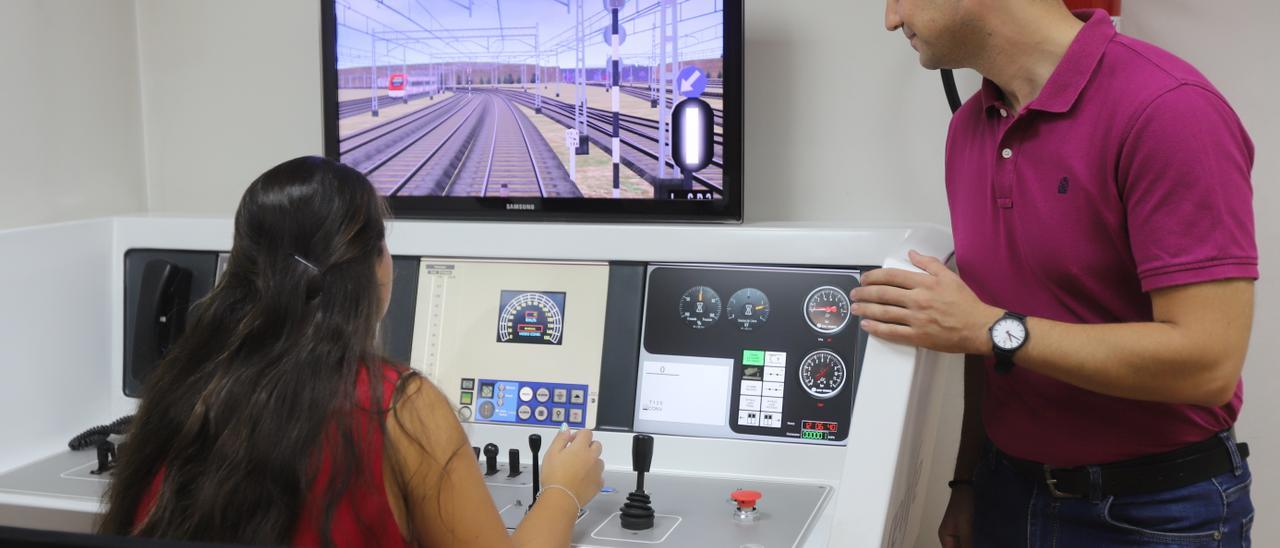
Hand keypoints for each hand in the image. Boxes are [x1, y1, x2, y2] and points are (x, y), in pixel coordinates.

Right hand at [539, 429, 604, 506]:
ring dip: (591, 461)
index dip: (578, 435)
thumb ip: (560, 439)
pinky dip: (593, 475)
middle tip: (576, 454)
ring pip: (598, 460)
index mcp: (580, 447)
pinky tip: (583, 479)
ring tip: (578, 468)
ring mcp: (597, 471)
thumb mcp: (551, 453)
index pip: (586, 433)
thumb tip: (566, 430)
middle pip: (596, 445)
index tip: (571, 441)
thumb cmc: (554, 476)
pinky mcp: (598, 484)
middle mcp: (592, 457)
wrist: (561, 498)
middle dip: (587, 446)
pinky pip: (599, 475)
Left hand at [851, 250, 1002, 354]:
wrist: (979, 327)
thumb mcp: (949, 276)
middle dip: (864, 293)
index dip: (874, 277)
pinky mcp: (918, 336)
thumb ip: (929, 263)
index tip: (864, 279)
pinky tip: (867, 326)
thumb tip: (912, 254)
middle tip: (854, 294)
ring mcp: (917, 319)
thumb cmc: (966, 303)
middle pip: (883, 294)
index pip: (892, 276)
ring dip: (866, 309)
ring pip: (884, 312)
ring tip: (855, 308)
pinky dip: (877, 329)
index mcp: (924, 283)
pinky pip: (892, 332)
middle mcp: (918, 299)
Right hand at [938, 486, 974, 546]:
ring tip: (980, 544)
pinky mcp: (964, 529)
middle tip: (978, 545)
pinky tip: (980, 543)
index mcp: (945, 537)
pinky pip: (967, 541)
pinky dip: (972, 543)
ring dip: (970, 545)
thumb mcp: (965, 525)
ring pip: (962, 545)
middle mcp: (949, 537)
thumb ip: (966, 542)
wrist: (965, 488)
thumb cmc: (962, 504)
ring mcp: (956, 533)